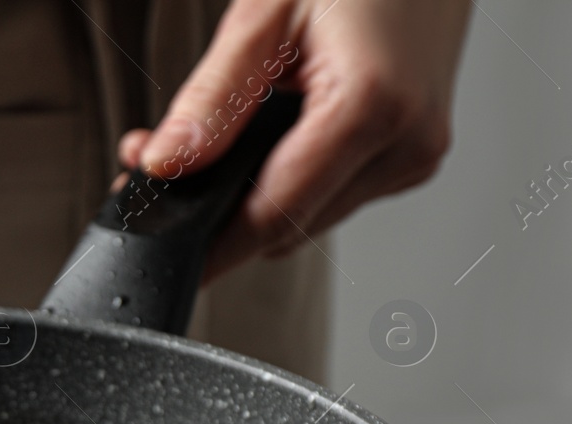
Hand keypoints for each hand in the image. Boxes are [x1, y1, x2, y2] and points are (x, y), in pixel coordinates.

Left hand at [118, 0, 470, 281]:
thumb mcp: (266, 16)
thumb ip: (212, 99)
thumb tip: (165, 164)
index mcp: (373, 106)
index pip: (272, 216)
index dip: (210, 245)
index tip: (161, 252)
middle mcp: (406, 142)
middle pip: (287, 226)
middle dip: (217, 208)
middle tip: (156, 165)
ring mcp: (415, 153)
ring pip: (307, 217)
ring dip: (251, 194)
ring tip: (210, 139)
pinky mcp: (412, 153)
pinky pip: (332, 193)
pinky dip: (287, 178)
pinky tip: (262, 138)